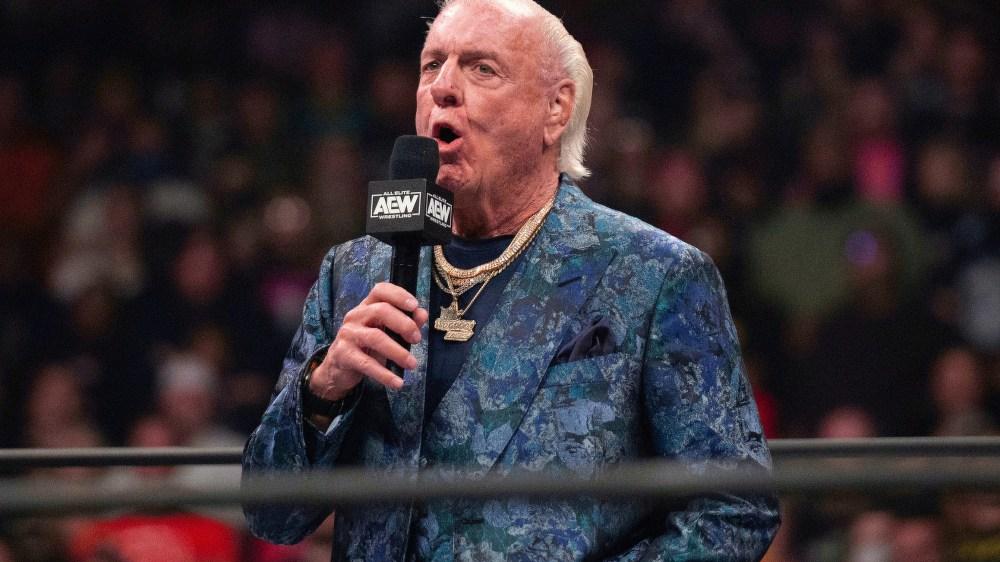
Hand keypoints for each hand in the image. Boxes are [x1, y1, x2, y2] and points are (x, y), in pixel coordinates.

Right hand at [310, 282, 428, 400]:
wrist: (337, 369)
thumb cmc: (366, 347)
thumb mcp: (387, 333)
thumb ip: (406, 322)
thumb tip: (422, 314)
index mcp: (367, 307)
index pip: (380, 290)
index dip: (398, 295)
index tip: (415, 306)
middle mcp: (355, 316)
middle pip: (381, 311)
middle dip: (404, 324)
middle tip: (417, 339)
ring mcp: (348, 334)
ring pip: (376, 337)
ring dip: (398, 352)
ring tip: (412, 364)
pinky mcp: (343, 354)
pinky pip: (367, 364)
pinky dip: (385, 374)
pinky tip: (398, 382)